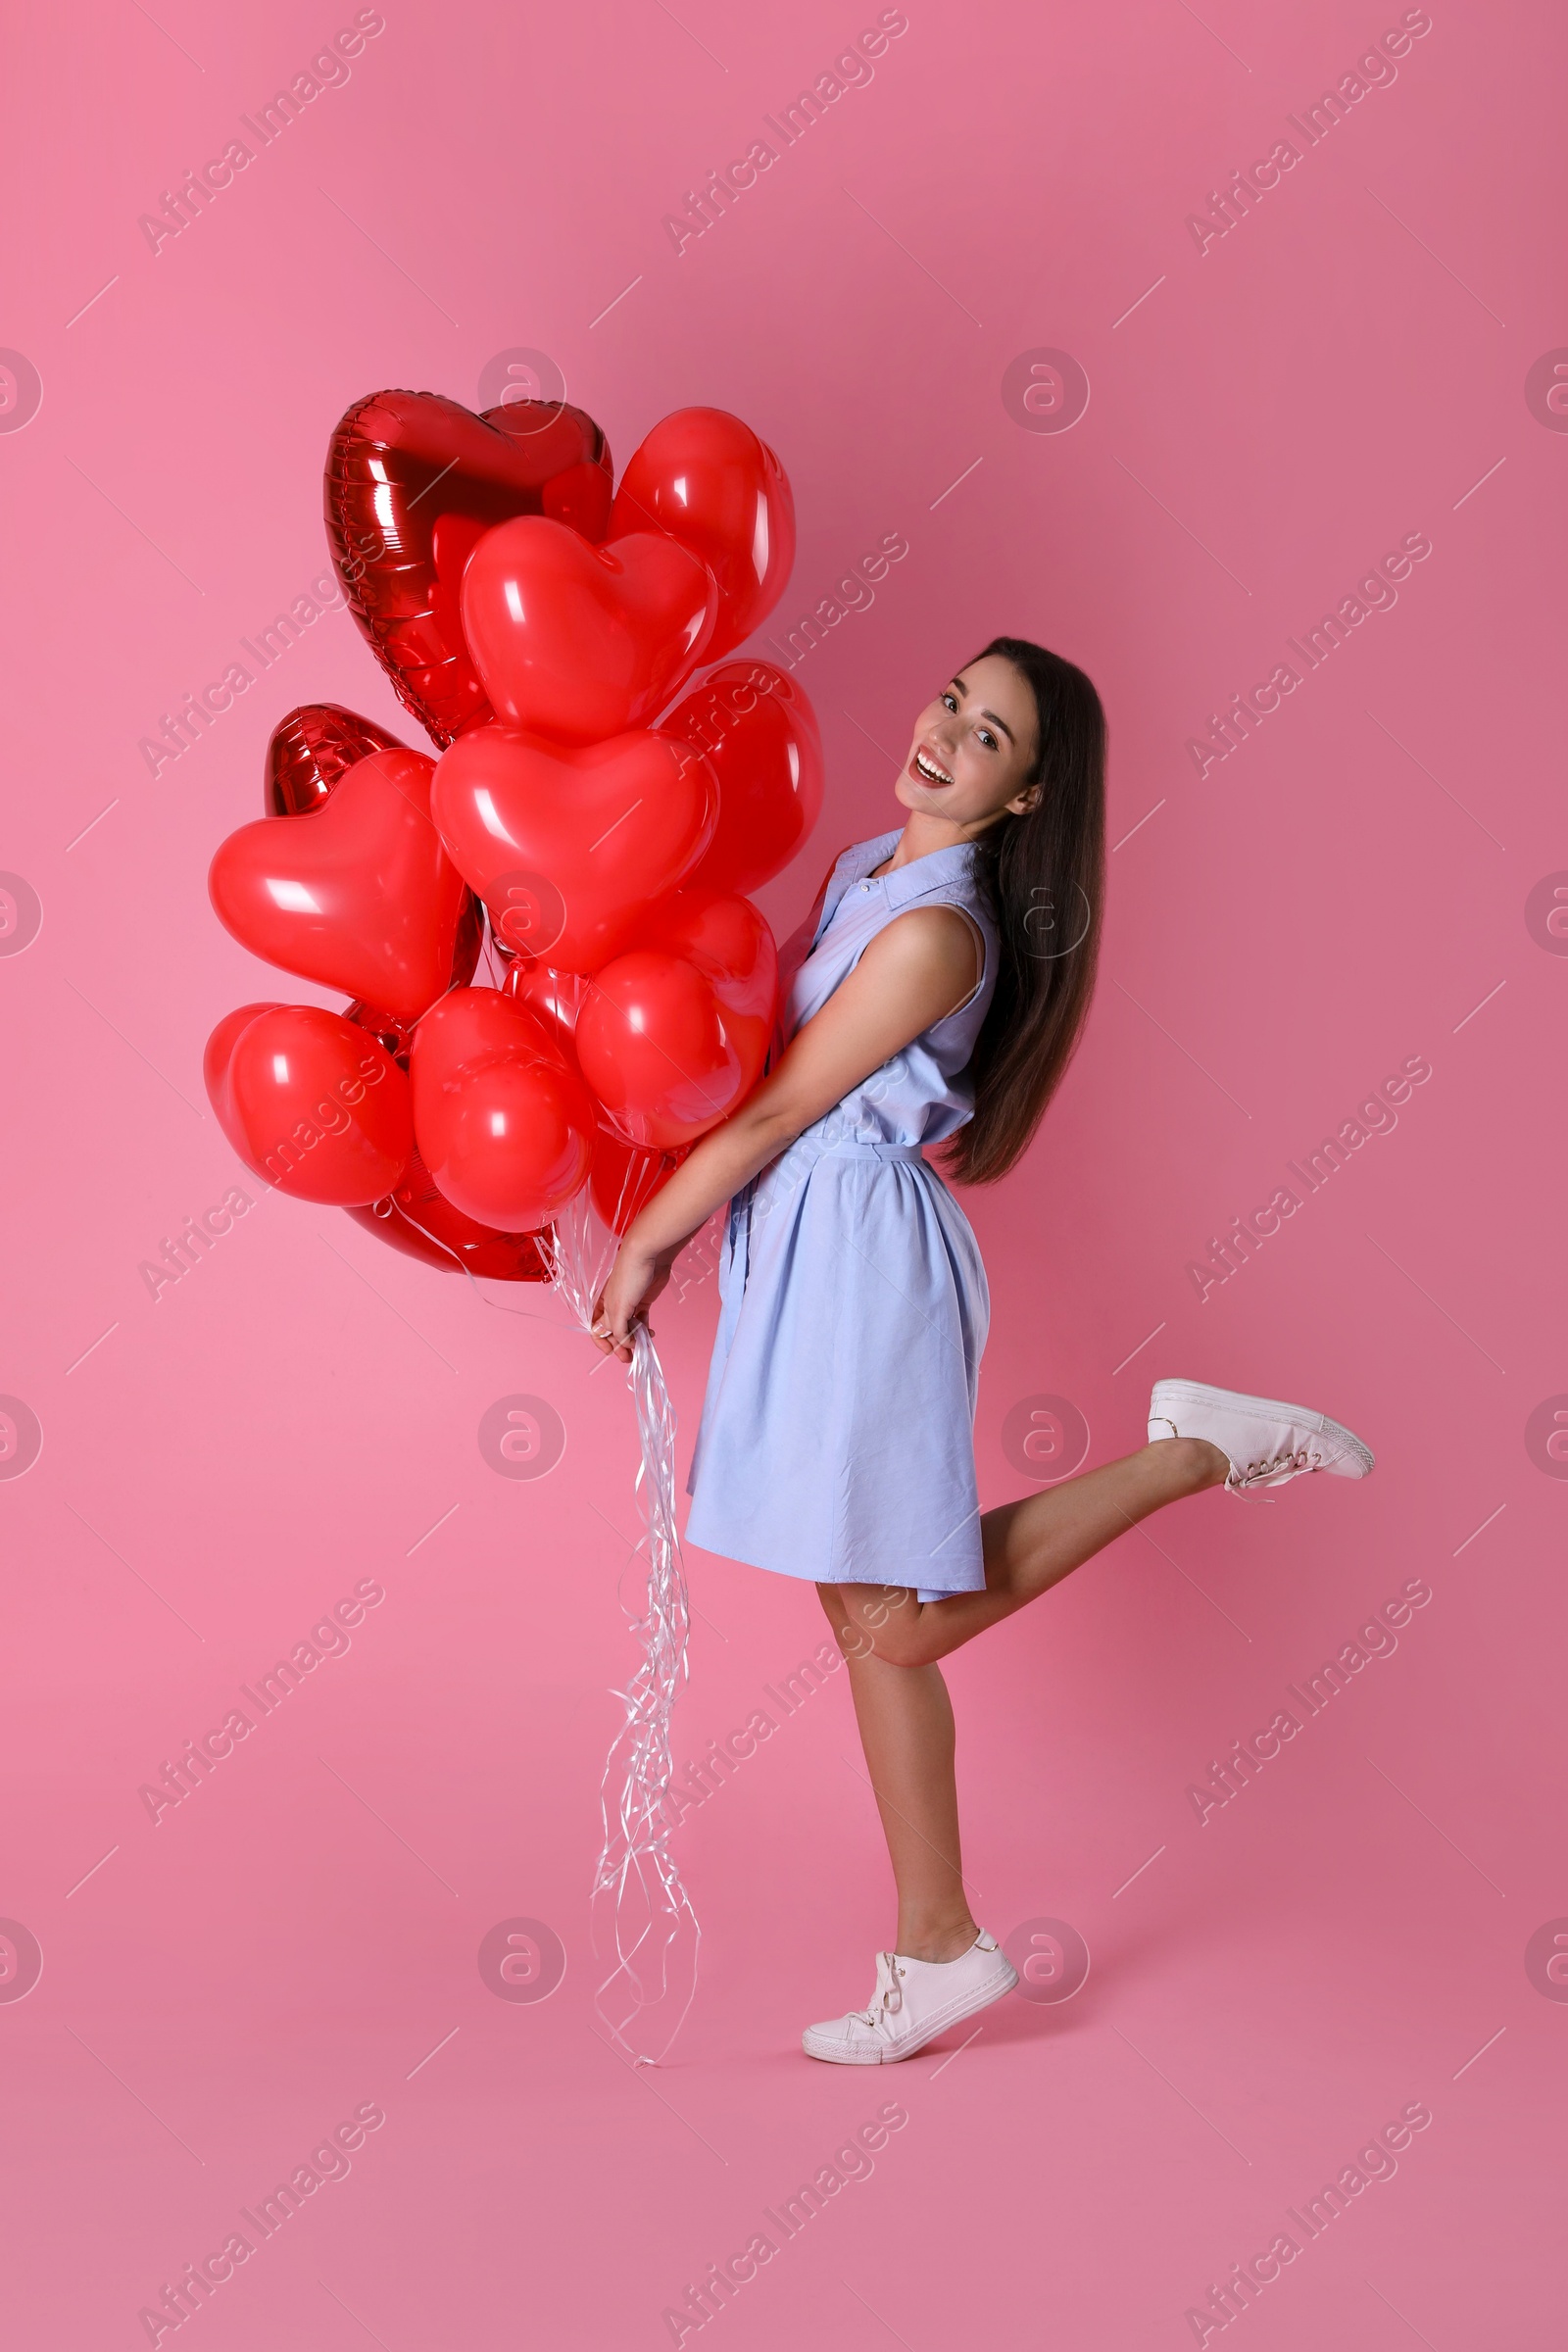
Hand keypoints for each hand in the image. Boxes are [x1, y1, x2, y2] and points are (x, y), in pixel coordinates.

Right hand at [590, 1239, 672, 1361]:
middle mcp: (612, 1307)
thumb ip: (617, 1328)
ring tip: (644, 1346)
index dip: (602, 1343)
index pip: (596, 1330)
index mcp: (601, 1306)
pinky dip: (644, 1329)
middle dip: (620, 1346)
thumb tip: (619, 1343)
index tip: (612, 1353)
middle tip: (630, 1358)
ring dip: (634, 1339)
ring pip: (629, 1328)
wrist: (650, 1255)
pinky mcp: (643, 1301)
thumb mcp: (619, 1307)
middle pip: (613, 1332)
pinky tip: (650, 1333)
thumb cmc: (629, 1276)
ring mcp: (628, 1304)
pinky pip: (641, 1321)